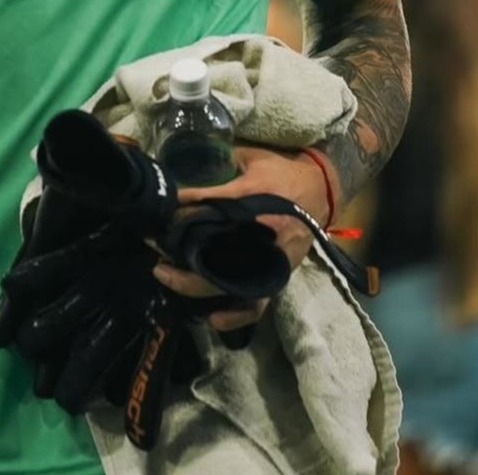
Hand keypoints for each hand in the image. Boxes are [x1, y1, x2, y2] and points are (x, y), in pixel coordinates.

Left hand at [152, 145, 338, 333]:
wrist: (322, 190)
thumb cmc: (282, 171)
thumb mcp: (251, 157)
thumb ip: (221, 163)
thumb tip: (185, 170)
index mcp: (253, 196)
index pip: (208, 203)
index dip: (181, 208)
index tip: (160, 212)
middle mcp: (260, 232)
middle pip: (212, 250)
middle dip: (179, 251)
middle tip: (155, 247)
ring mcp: (269, 259)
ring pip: (228, 282)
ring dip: (193, 282)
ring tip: (166, 274)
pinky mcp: (277, 275)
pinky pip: (256, 304)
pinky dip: (235, 316)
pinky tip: (211, 319)